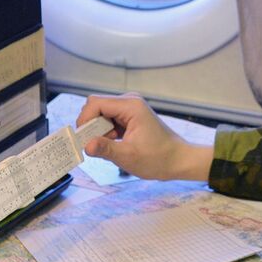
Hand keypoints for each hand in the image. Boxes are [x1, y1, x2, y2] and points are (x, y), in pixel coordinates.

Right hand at [77, 93, 213, 181]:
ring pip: (101, 114)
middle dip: (91, 126)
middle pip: (96, 107)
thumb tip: (86, 145)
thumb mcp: (128, 156)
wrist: (179, 160)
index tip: (83, 139)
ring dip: (100, 131)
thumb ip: (105, 149)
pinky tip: (116, 145)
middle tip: (97, 146)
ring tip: (111, 147)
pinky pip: (109, 119)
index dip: (84, 120)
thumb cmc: (159, 158)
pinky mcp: (130, 116)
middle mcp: (130, 101)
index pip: (95, 103)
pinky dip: (107, 132)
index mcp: (130, 106)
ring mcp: (130, 107)